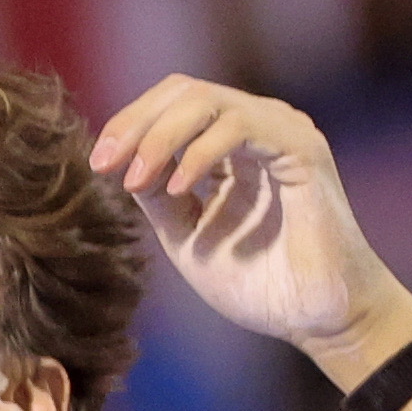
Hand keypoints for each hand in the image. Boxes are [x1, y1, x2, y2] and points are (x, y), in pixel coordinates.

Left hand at [90, 76, 411, 381]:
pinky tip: (179, 188)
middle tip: (104, 163)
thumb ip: (157, 196)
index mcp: (231, 143)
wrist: (314, 319)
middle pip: (184, 91)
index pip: (172, 104)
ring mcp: (282, 132)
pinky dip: (201, 153)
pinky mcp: (302, 149)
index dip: (129, 125)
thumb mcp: (186, 233)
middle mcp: (257, 127)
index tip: (97, 165)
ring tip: (136, 180)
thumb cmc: (257, 281)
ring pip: (207, 100)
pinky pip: (242, 127)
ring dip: (160, 137)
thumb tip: (120, 165)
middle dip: (135, 124)